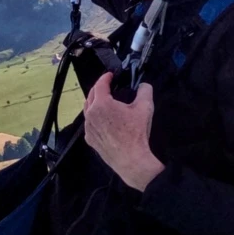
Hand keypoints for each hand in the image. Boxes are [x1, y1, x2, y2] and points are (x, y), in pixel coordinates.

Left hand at [84, 74, 163, 191]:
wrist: (131, 160)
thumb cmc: (136, 133)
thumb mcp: (145, 107)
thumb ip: (145, 90)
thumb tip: (143, 85)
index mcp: (101, 104)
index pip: (100, 84)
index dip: (106, 77)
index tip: (111, 75)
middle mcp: (90, 114)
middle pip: (91, 96)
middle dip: (99, 88)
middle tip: (108, 85)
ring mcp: (88, 128)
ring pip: (88, 110)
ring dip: (95, 102)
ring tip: (105, 101)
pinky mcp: (90, 140)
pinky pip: (90, 124)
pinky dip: (95, 117)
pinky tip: (103, 120)